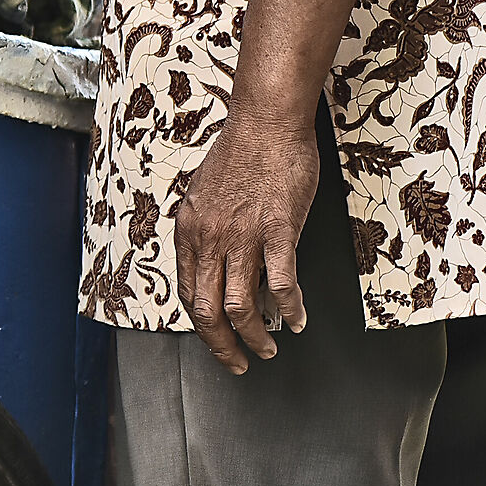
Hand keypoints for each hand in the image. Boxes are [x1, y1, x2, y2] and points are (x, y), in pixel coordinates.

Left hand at [176, 112, 318, 373]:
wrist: (266, 122)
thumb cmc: (240, 153)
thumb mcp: (205, 195)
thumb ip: (206, 231)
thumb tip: (214, 264)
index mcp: (189, 229)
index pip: (187, 293)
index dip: (201, 326)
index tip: (216, 341)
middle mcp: (209, 237)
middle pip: (207, 311)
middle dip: (222, 346)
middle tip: (238, 363)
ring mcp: (243, 236)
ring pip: (239, 306)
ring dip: (255, 337)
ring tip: (268, 347)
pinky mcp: (277, 230)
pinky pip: (280, 284)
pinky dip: (289, 308)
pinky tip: (298, 318)